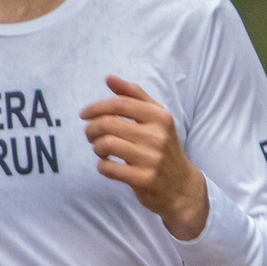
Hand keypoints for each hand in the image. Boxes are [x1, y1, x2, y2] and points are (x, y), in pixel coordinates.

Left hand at [80, 75, 208, 239]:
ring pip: (106, 145)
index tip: (84, 114)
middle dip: (91, 128)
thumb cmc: (164, 148)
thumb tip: (109, 78)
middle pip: (108, 124)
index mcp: (160, 117)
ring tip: (100, 149)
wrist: (182, 187)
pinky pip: (109, 168)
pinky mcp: (144, 180)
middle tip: (90, 134)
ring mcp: (151, 159)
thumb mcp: (157, 118)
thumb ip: (134, 96)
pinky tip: (107, 165)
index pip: (120, 104)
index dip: (96, 107)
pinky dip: (102, 166)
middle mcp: (157, 136)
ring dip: (96, 147)